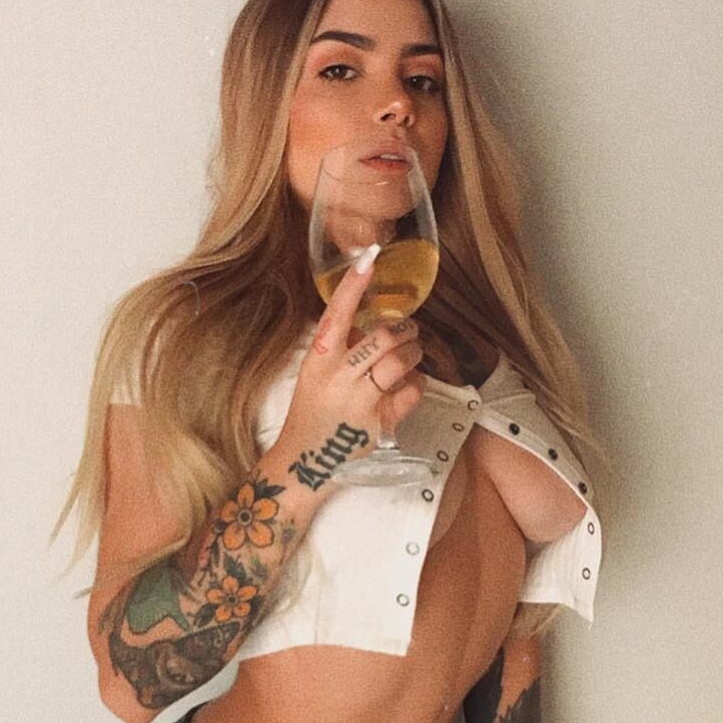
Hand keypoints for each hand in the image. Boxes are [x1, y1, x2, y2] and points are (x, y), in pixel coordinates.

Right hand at [276, 248, 424, 472]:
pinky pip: (412, 391)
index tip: (369, 259)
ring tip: (411, 355)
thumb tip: (372, 320)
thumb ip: (341, 349)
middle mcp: (339, 377)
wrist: (305, 463)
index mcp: (319, 360)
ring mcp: (360, 401)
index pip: (338, 314)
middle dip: (405, 330)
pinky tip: (409, 385)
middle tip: (409, 331)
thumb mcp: (316, 377)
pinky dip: (417, 384)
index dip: (354, 285)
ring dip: (414, 353)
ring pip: (402, 361)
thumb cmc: (312, 416)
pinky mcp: (380, 422)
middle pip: (384, 337)